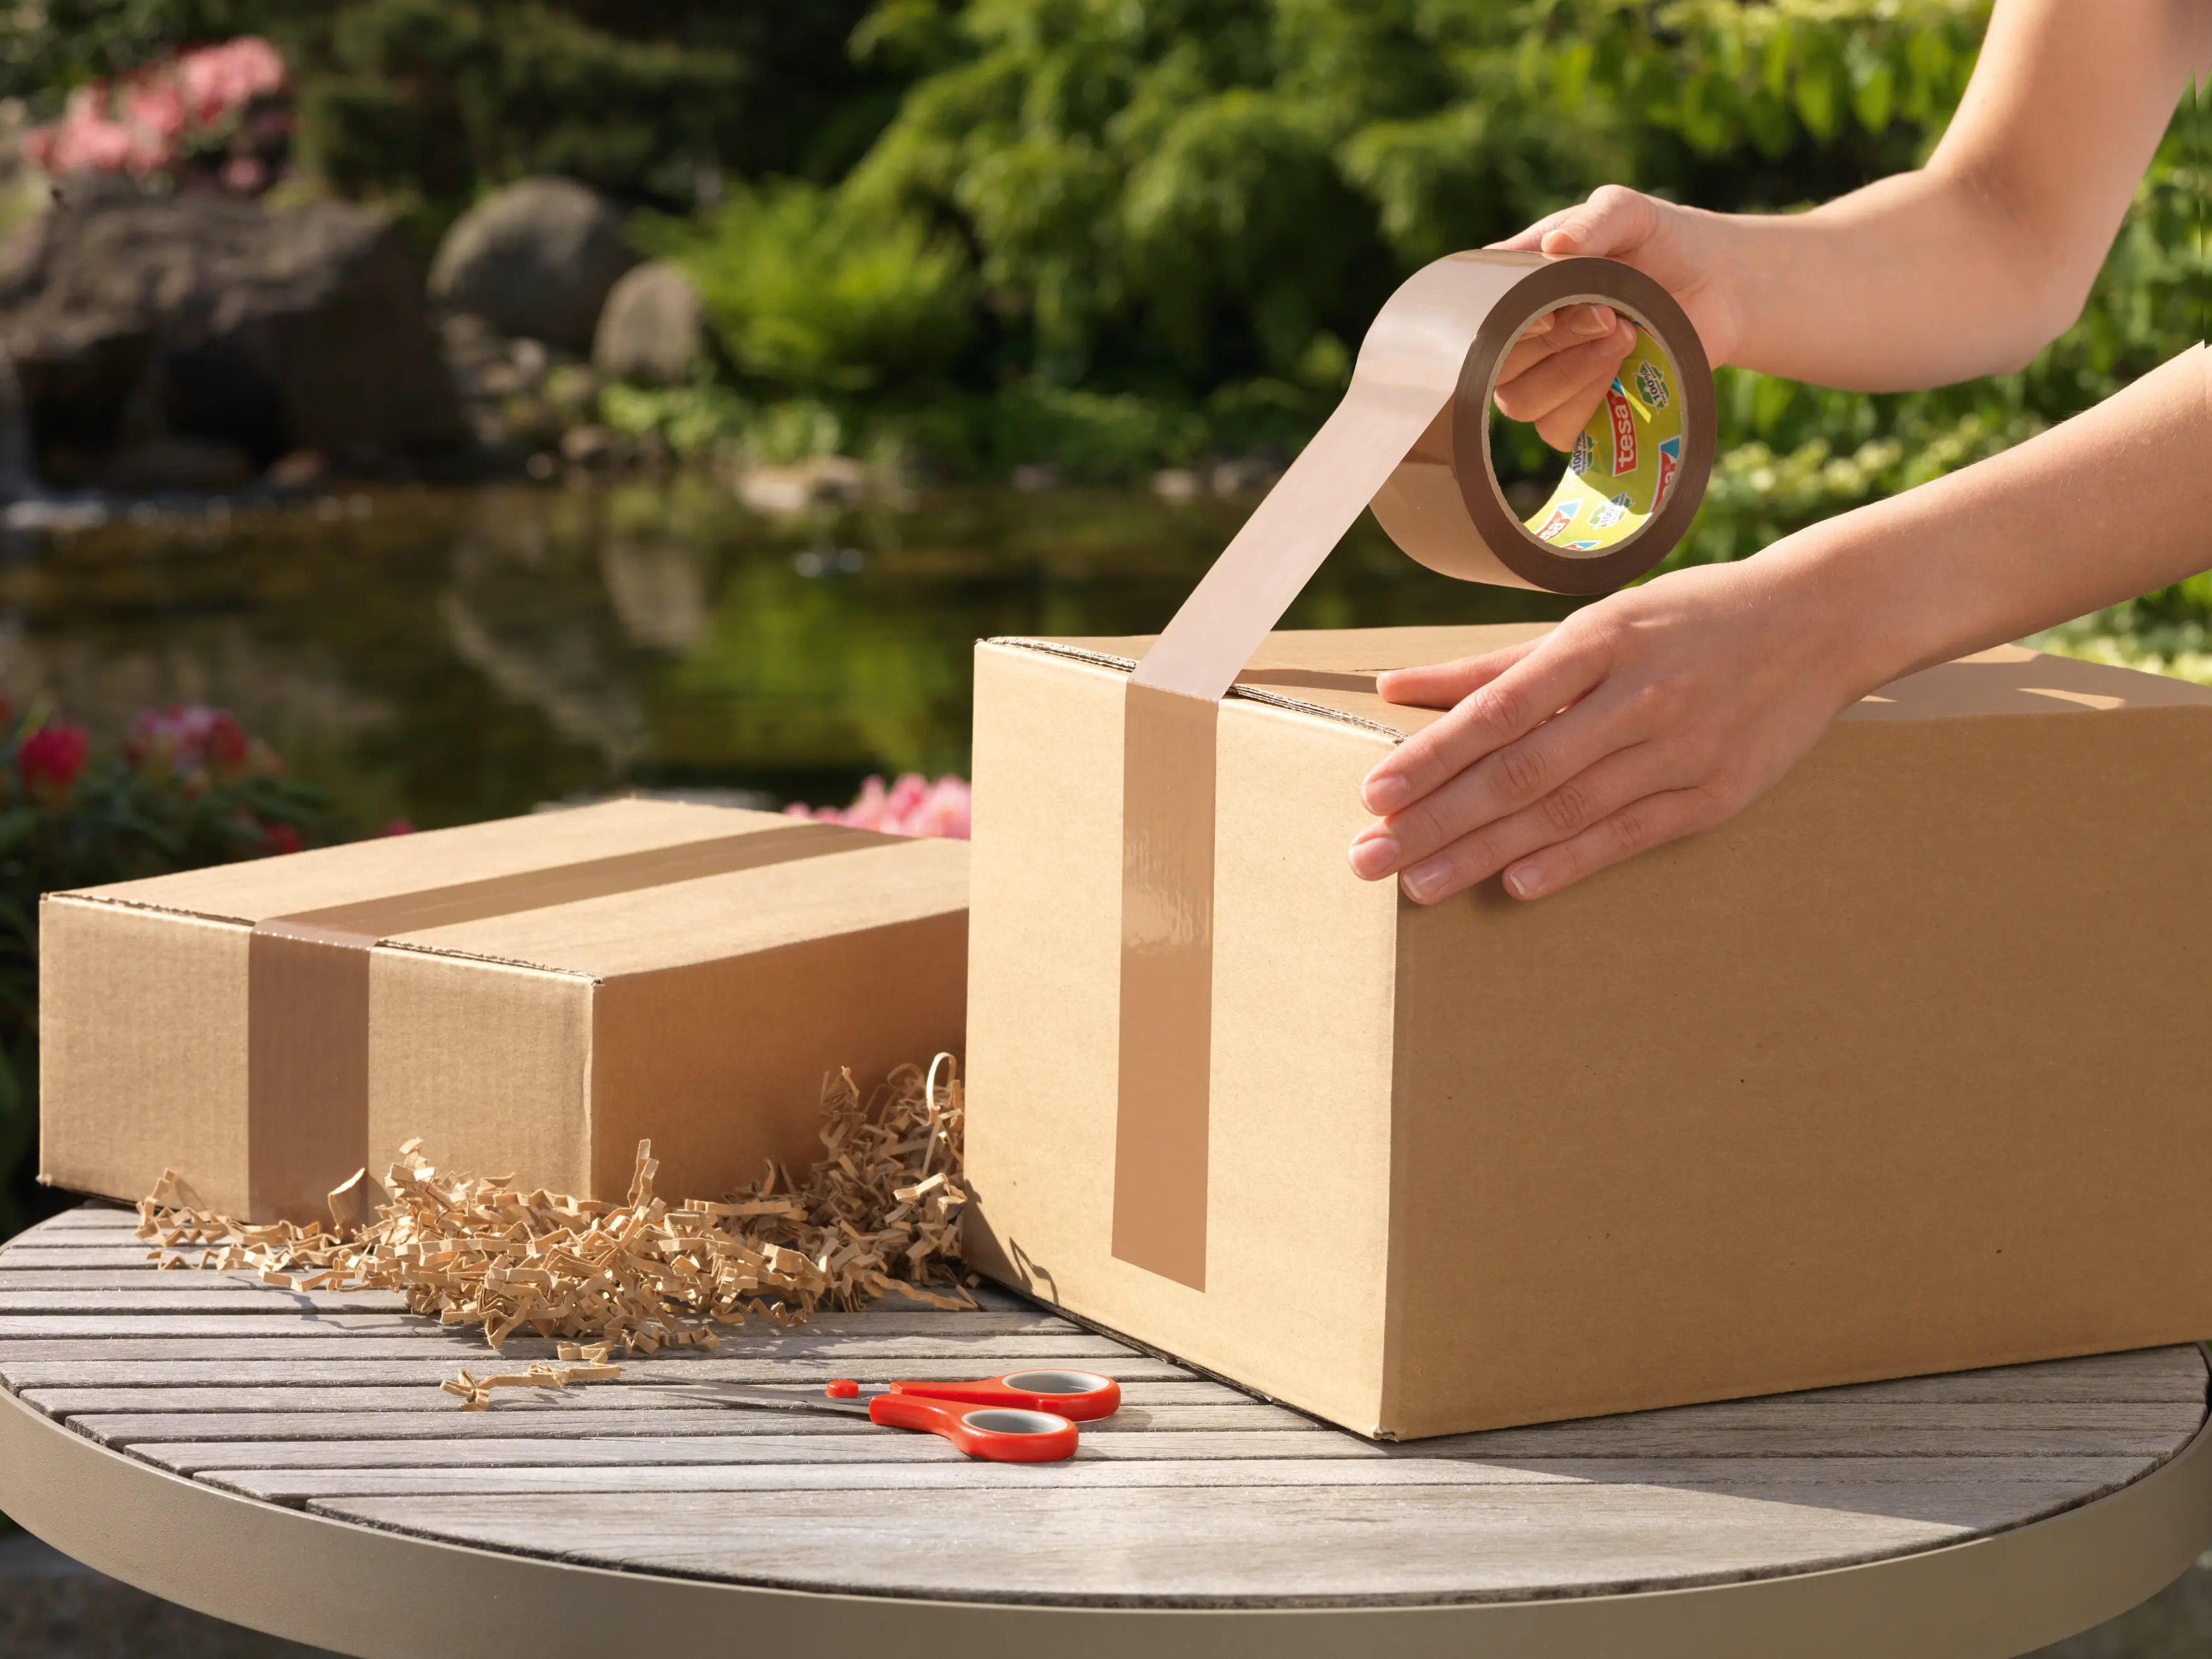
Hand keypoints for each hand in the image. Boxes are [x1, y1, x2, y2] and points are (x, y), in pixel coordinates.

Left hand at [1346, 550, 1870, 902]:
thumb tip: (1391, 687)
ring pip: (1566, 810)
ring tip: (1417, 884)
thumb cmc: (1686, 618)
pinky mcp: (1717, 792)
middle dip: (1437, 819)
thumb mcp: (1593, 623)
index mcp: (1602, 639)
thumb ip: (1491, 665)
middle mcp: (1640, 694)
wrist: (1819, 622)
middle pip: (1521, 770)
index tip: (1373, 794)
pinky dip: (1569, 863)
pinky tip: (1514, 886)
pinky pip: (1630, 835)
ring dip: (1483, 853)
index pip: (1499, 708)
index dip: (1432, 756)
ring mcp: (1683, 747)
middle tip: (1368, 859)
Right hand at [1491, 185, 1741, 448]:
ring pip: (1520, 403)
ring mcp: (1545, 380)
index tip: (1551, 311)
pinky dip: (1587, 405)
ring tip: (1625, 335)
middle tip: (1607, 314)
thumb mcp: (1631, 214)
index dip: (1504, 322)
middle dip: (1554, 342)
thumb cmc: (1662, 242)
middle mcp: (1520, 338)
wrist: (1718, 283)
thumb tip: (1554, 243)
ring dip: (1571, 374)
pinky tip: (1624, 373)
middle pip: (1497, 365)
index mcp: (1515, 287)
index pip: (1478, 316)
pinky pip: (1557, 432)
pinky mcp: (1579, 415)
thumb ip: (1595, 221)